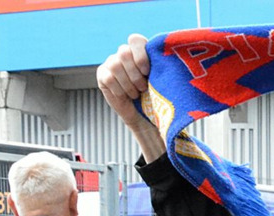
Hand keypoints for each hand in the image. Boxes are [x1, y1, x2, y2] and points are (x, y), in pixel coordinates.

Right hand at [97, 34, 167, 160]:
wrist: (146, 118)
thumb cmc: (157, 98)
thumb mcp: (161, 82)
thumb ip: (161, 68)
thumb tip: (170, 60)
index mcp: (140, 52)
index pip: (135, 40)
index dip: (140, 54)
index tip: (147, 71)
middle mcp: (124, 54)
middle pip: (124, 52)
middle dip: (135, 73)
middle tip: (143, 88)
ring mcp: (111, 63)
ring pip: (115, 65)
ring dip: (128, 83)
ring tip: (136, 94)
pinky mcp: (102, 75)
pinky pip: (108, 78)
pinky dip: (119, 89)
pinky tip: (126, 96)